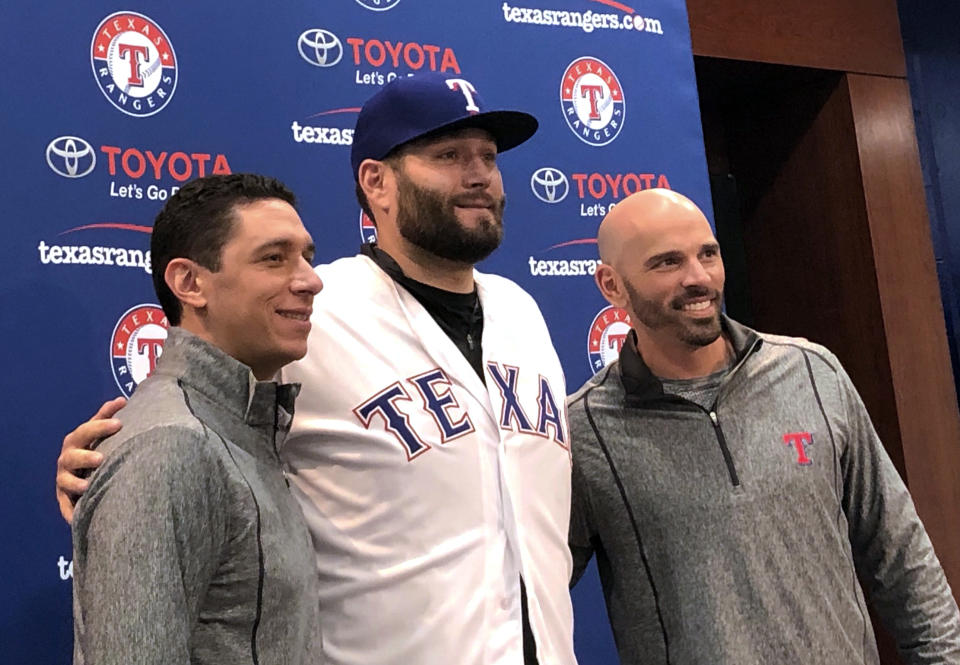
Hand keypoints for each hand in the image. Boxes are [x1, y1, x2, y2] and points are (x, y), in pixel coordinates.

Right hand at [56, 397, 125, 522]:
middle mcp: (68, 458)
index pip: (87, 430)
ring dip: (75, 482)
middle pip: (72, 455)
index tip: (119, 423)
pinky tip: (77, 515)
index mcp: (78, 440)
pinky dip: (71, 511)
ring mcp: (65, 479)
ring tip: (87, 485)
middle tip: (101, 458)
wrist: (85, 478)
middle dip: (85, 456)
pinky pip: (66, 507)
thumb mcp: (102, 434)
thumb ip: (108, 417)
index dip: (101, 425)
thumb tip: (122, 399)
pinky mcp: (65, 500)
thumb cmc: (97, 450)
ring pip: (66, 481)